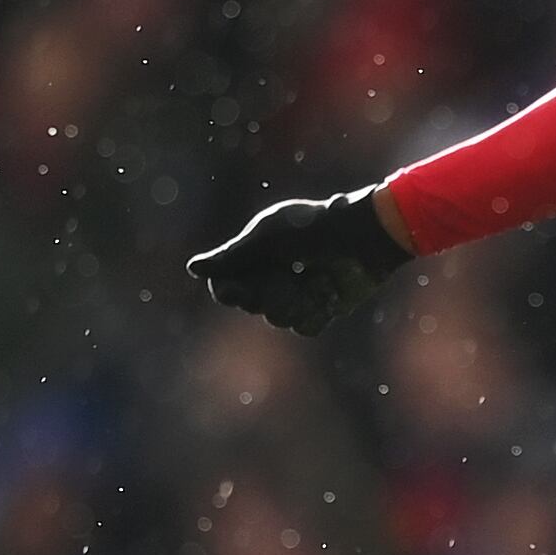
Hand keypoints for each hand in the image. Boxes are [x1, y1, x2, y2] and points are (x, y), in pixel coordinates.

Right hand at [188, 187, 411, 332]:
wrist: (362, 236)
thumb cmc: (312, 227)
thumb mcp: (266, 237)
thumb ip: (232, 256)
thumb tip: (193, 268)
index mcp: (255, 258)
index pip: (226, 286)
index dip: (227, 290)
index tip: (232, 286)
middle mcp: (274, 278)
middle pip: (251, 305)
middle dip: (264, 293)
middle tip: (282, 275)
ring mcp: (299, 295)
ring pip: (277, 319)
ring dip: (291, 302)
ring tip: (309, 279)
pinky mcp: (323, 309)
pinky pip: (306, 327)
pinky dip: (315, 312)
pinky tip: (325, 292)